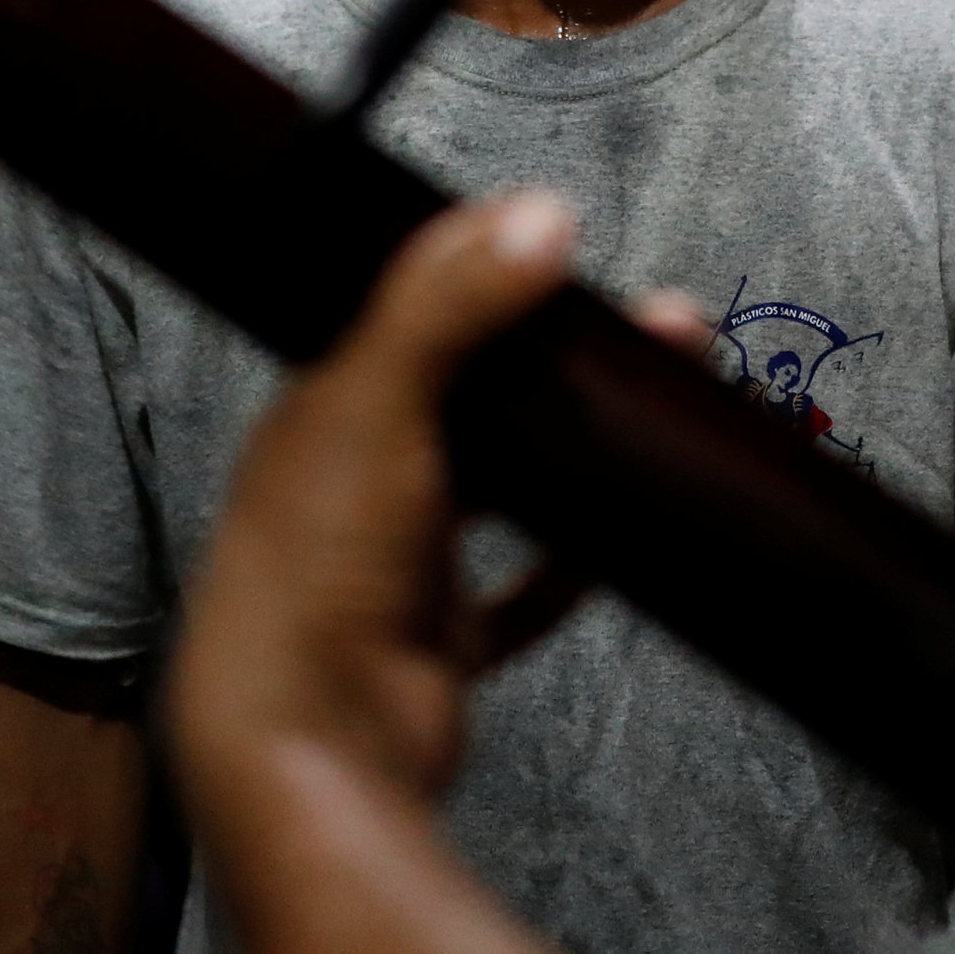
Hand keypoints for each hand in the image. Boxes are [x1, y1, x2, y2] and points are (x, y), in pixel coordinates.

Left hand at [172, 197, 586, 953]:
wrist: (312, 740)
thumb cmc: (310, 571)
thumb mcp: (379, 405)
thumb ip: (452, 305)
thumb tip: (536, 214)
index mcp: (322, 409)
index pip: (407, 310)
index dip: (482, 268)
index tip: (558, 240)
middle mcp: (356, 477)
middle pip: (467, 393)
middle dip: (550, 356)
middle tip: (635, 330)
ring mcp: (401, 559)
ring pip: (499, 484)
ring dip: (566, 449)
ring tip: (644, 410)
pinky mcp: (443, 635)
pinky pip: (521, 592)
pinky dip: (567, 565)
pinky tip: (613, 535)